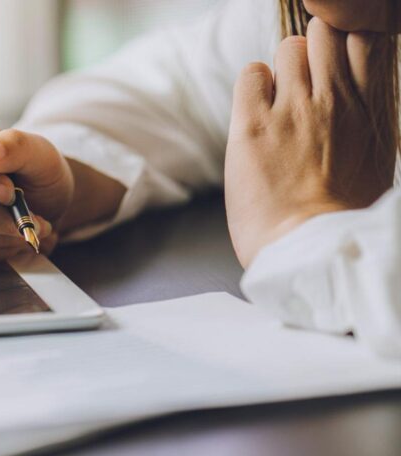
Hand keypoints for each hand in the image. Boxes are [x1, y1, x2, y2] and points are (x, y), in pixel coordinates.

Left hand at [225, 18, 395, 267]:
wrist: (311, 251)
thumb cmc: (342, 219)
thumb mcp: (375, 162)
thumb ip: (363, 123)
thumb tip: (354, 108)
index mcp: (374, 111)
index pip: (368, 40)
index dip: (346, 48)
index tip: (335, 68)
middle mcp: (339, 100)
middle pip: (328, 32)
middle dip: (313, 51)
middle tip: (302, 84)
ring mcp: (296, 109)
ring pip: (290, 47)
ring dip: (282, 69)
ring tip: (278, 105)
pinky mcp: (255, 124)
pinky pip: (251, 74)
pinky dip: (252, 86)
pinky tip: (255, 114)